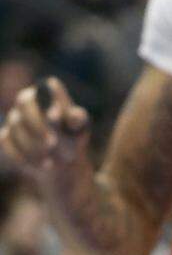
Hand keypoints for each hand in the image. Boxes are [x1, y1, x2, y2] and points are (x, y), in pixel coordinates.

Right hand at [0, 78, 91, 192]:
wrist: (60, 160)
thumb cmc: (73, 135)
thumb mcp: (80, 127)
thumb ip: (78, 119)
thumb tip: (75, 115)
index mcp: (47, 90)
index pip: (43, 88)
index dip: (47, 100)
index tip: (56, 117)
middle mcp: (27, 100)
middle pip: (24, 103)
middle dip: (37, 125)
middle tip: (52, 143)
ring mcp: (14, 119)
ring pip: (16, 128)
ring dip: (33, 147)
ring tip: (53, 162)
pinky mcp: (5, 137)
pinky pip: (7, 145)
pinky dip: (23, 158)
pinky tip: (42, 166)